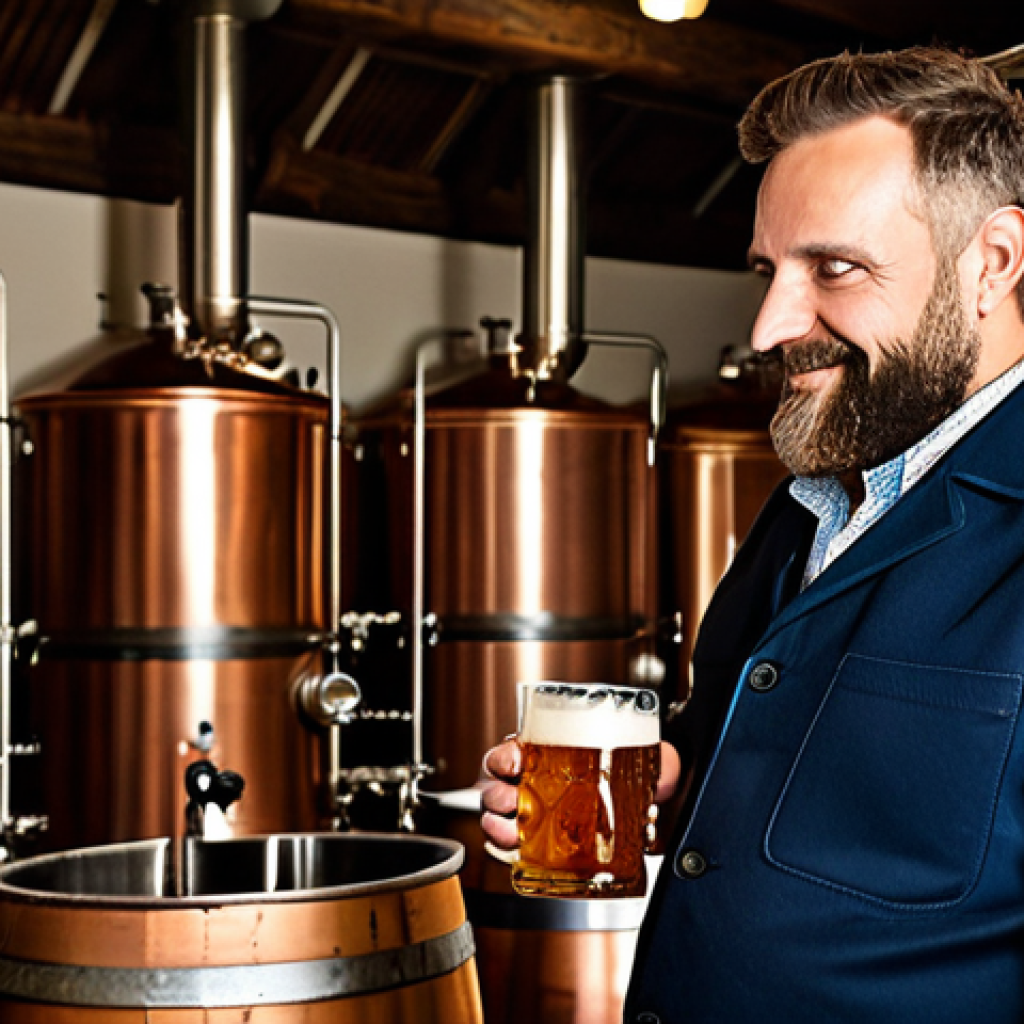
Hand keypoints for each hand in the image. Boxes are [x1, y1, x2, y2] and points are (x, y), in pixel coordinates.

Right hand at [480, 738, 682, 852]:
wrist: (656, 818)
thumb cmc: (643, 782)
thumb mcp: (651, 763)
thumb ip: (659, 761)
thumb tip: (667, 768)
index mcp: (555, 754)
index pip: (516, 749)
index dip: (506, 756)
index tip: (514, 762)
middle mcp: (540, 782)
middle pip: (499, 783)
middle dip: (496, 792)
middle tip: (511, 801)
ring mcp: (540, 814)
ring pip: (499, 815)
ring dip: (496, 823)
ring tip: (507, 831)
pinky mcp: (545, 846)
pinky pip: (513, 848)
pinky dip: (505, 850)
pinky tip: (512, 851)